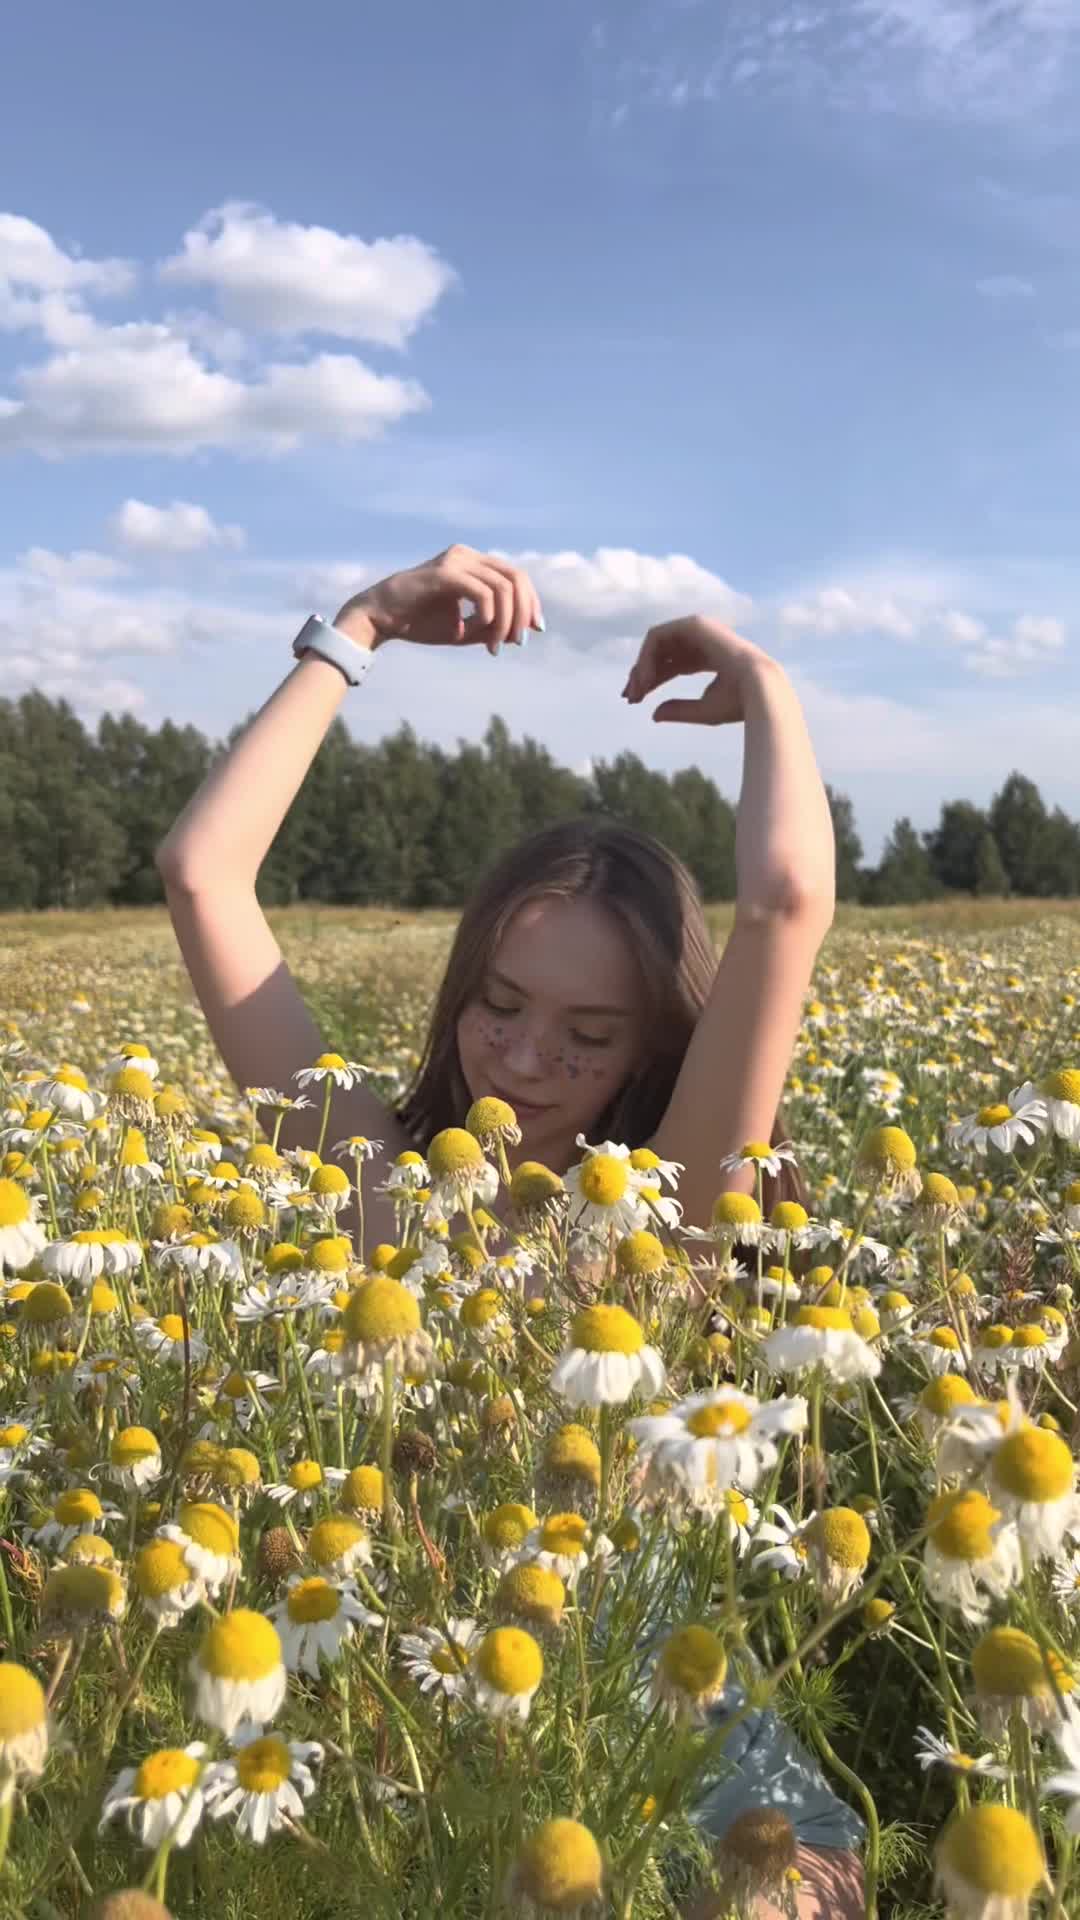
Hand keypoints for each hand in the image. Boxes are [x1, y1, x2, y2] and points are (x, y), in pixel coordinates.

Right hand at [334, 545, 542, 657]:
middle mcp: (467, 556)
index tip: (534, 630)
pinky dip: (487, 616)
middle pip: (516, 578)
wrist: (380, 619)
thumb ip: (492, 628)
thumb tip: (524, 633)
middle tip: (518, 641)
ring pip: (503, 587)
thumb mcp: (464, 629)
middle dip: (523, 612)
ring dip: (505, 621)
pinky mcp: (445, 573)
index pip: (517, 577)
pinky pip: (482, 593)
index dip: (531, 603)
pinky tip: (474, 632)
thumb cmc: (418, 623)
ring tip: (493, 645)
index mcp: (473, 564)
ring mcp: (456, 560)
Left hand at [621, 615, 773, 724]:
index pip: (670, 666)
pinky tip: (645, 679)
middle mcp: (702, 641)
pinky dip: (646, 657)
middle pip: (660, 655)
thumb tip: (653, 714)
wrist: (758, 690)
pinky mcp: (694, 624)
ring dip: (641, 668)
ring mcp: (699, 629)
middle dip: (640, 675)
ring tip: (636, 693)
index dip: (650, 681)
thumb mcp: (702, 710)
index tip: (634, 700)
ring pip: (655, 644)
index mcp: (708, 658)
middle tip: (629, 698)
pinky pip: (657, 636)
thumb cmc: (736, 704)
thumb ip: (678, 710)